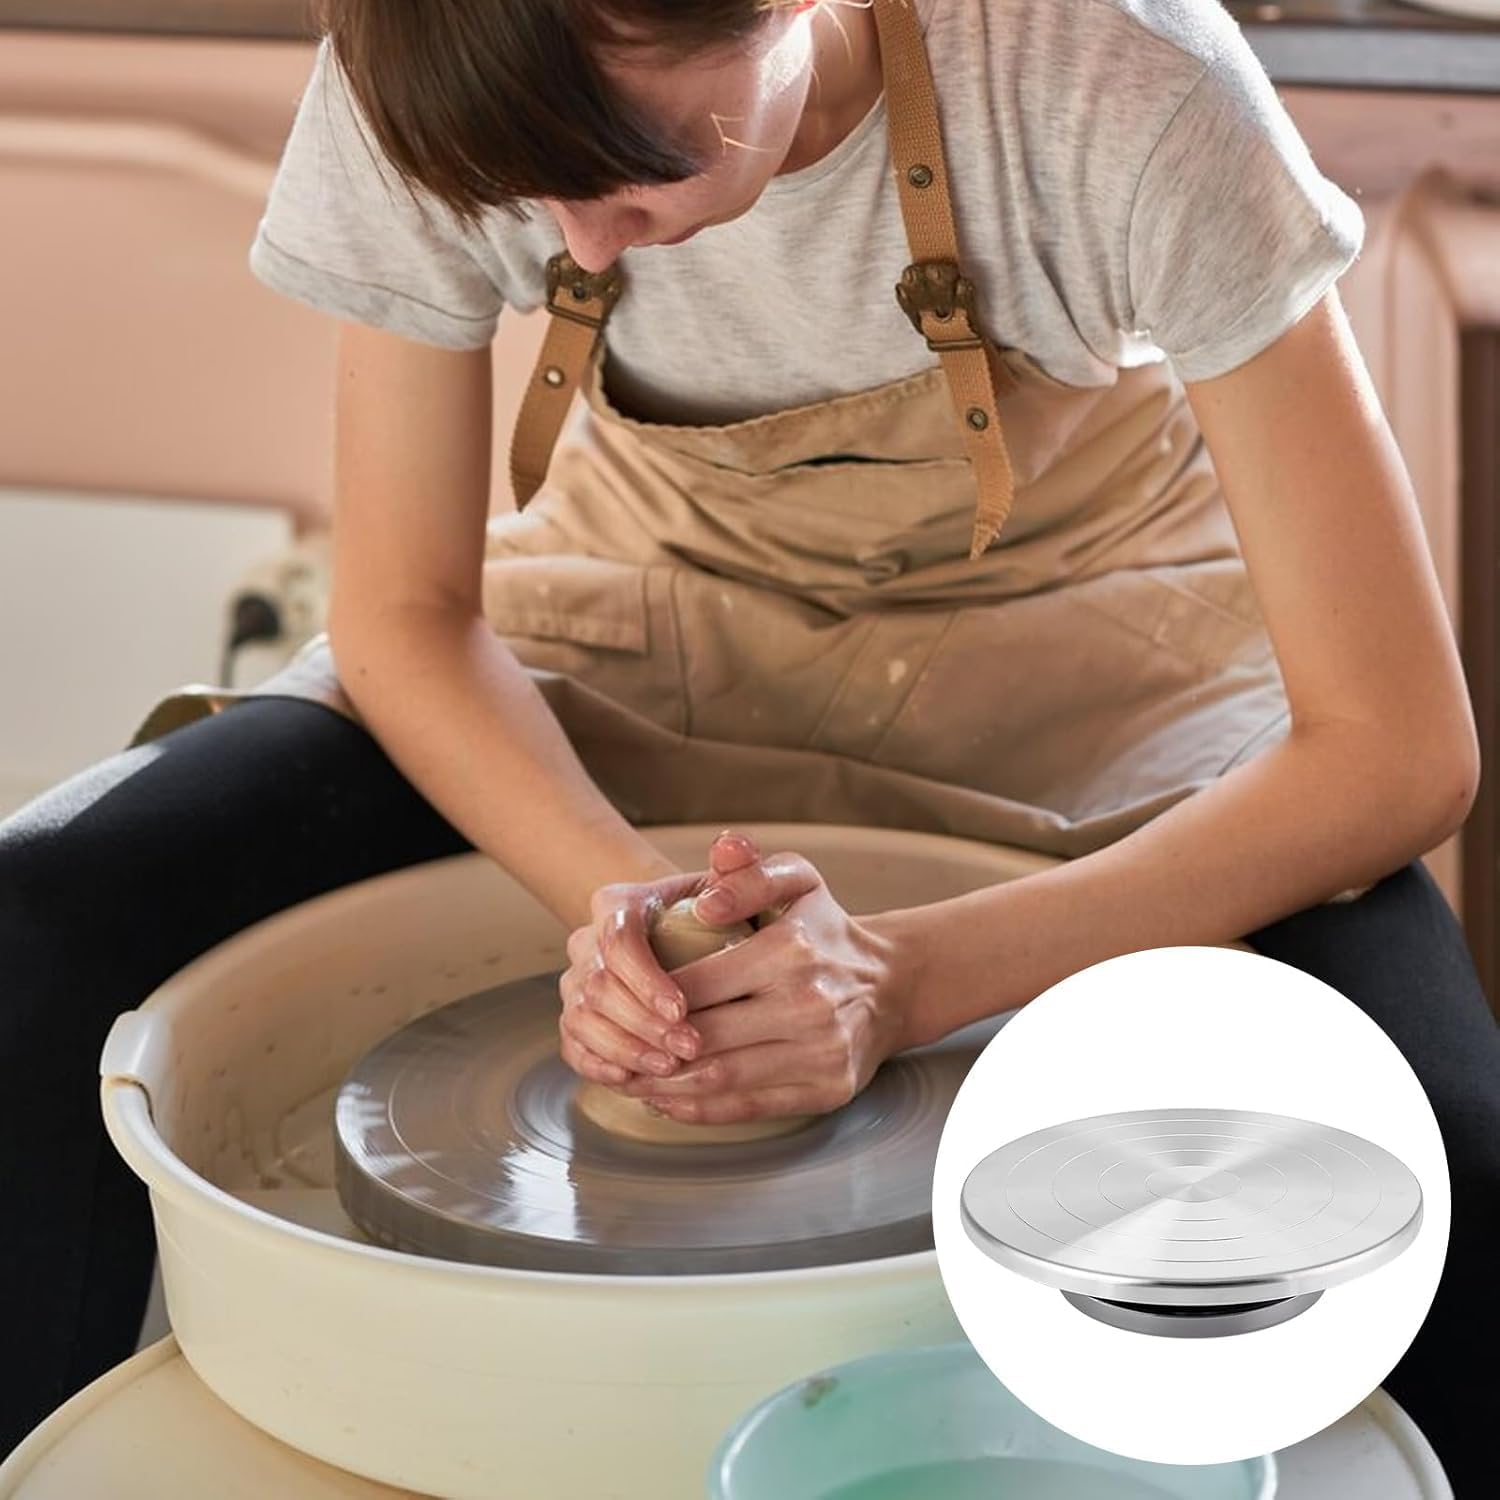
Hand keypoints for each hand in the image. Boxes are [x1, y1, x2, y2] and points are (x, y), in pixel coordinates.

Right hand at [556, 831, 761, 1086]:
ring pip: (582, 1018)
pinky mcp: (579, 1019)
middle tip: (688, 1048)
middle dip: (641, 1022)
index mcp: (619, 904)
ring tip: (670, 1067)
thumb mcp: (737, 889)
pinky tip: (635, 1080)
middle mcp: (588, 941)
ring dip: (625, 1048)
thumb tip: (730, 847)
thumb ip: (740, 867)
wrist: (703, 945)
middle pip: (597, 985)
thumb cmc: (724, 916)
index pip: (617, 938)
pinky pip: (575, 1046)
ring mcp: (579, 982)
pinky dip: (600, 1065)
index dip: (644, 978)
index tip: (682, 1008)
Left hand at [614, 832, 912, 1124]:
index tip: (621, 1002)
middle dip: (649, 1048)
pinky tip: (667, 1098)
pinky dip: (700, 1109)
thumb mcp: (797, 880)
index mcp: (793, 949)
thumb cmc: (826, 929)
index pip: (697, 982)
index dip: (648, 999)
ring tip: (629, 1077)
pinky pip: (750, 1107)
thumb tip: (706, 900)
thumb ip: (748, 873)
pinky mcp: (828, 1089)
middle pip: (704, 1036)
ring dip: (664, 1085)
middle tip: (614, 1047)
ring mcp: (822, 1052)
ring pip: (721, 1078)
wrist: (892, 983)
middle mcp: (810, 1004)